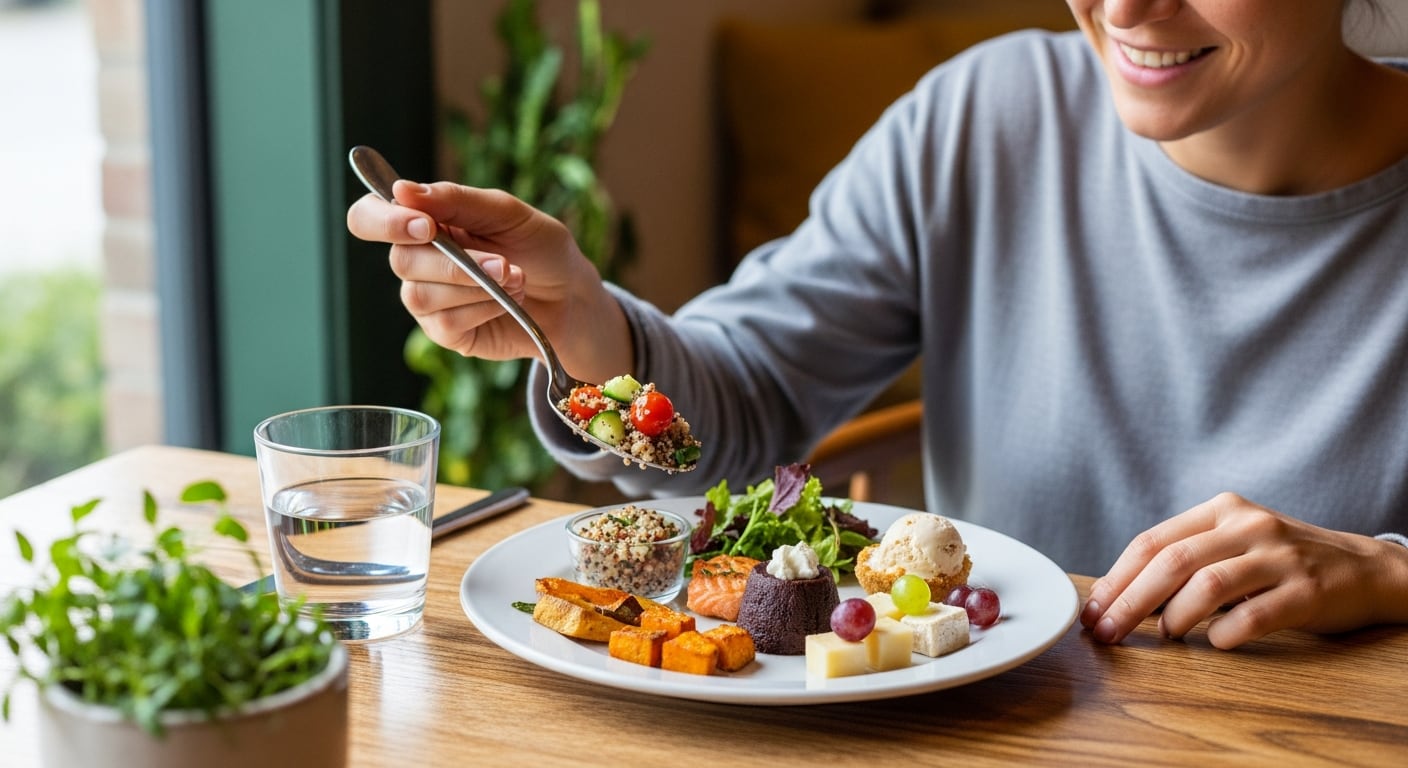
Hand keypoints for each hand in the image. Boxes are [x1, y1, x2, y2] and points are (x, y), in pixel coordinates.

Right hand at [346, 179, 631, 380]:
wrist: (570, 295)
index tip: (426, 226)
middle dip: (455, 264)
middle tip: (503, 262)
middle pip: (399, 261)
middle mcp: (416, 259)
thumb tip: (402, 189)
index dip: (384, 221)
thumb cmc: (539, 247)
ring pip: (421, 295)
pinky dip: (484, 308)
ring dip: (476, 287)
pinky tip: (507, 302)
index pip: (369, 216)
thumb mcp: (508, 213)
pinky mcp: (445, 332)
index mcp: (423, 220)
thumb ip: (457, 200)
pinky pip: (446, 322)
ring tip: (515, 279)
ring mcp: (427, 298)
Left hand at [1080, 492, 1407, 648]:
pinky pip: (1254, 615)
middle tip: (1107, 633)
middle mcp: (1247, 526)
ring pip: (1208, 584)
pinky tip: (1217, 641)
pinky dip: (1225, 633)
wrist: (1363, 569)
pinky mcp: (1307, 591)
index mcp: (1221, 510)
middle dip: (1130, 601)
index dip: (1117, 578)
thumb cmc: (1281, 562)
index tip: (1093, 610)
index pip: (1153, 541)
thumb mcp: (1233, 543)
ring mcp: (1279, 556)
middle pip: (1172, 562)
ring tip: (1165, 636)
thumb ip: (1185, 558)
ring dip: (1175, 617)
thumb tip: (1119, 597)